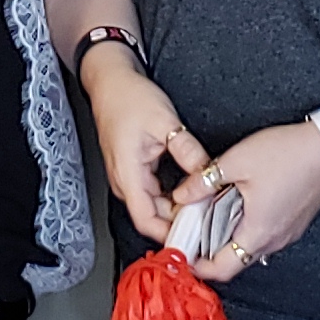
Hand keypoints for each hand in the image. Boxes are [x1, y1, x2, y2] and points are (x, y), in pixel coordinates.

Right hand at [76, 49, 208, 243]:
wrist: (110, 82)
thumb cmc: (128, 98)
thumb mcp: (164, 121)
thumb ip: (186, 150)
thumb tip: (207, 172)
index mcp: (127, 174)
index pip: (146, 221)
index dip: (169, 234)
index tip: (194, 238)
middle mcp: (124, 181)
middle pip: (153, 217)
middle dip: (180, 222)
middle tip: (209, 220)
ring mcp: (128, 177)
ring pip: (155, 206)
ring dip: (178, 208)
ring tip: (205, 206)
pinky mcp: (135, 171)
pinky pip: (155, 193)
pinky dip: (173, 196)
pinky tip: (192, 191)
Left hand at [173, 121, 319, 279]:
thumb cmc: (290, 154)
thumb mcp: (236, 161)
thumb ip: (204, 182)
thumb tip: (182, 195)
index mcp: (258, 232)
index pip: (222, 269)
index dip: (198, 266)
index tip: (182, 253)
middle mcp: (274, 240)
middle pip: (234, 259)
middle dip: (209, 248)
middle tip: (191, 229)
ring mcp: (287, 232)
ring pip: (249, 246)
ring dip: (227, 235)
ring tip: (211, 212)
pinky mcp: (294, 222)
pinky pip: (263, 233)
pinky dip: (245, 225)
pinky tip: (237, 203)